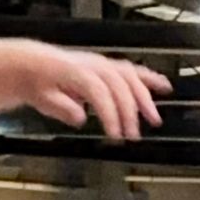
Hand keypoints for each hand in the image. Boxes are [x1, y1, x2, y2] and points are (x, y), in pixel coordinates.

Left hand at [13, 47, 167, 141]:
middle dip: (129, 112)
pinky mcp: (109, 66)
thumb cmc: (39, 83)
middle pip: (119, 86)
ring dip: (144, 99)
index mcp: (77, 73)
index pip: (99, 93)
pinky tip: (164, 86)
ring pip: (130, 78)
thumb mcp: (43, 99)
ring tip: (153, 119)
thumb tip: (80, 117)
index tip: (115, 135)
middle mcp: (94, 66)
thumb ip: (62, 108)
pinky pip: (133, 70)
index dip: (109, 114)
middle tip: (132, 135)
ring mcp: (103, 64)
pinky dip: (149, 78)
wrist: (35, 65)